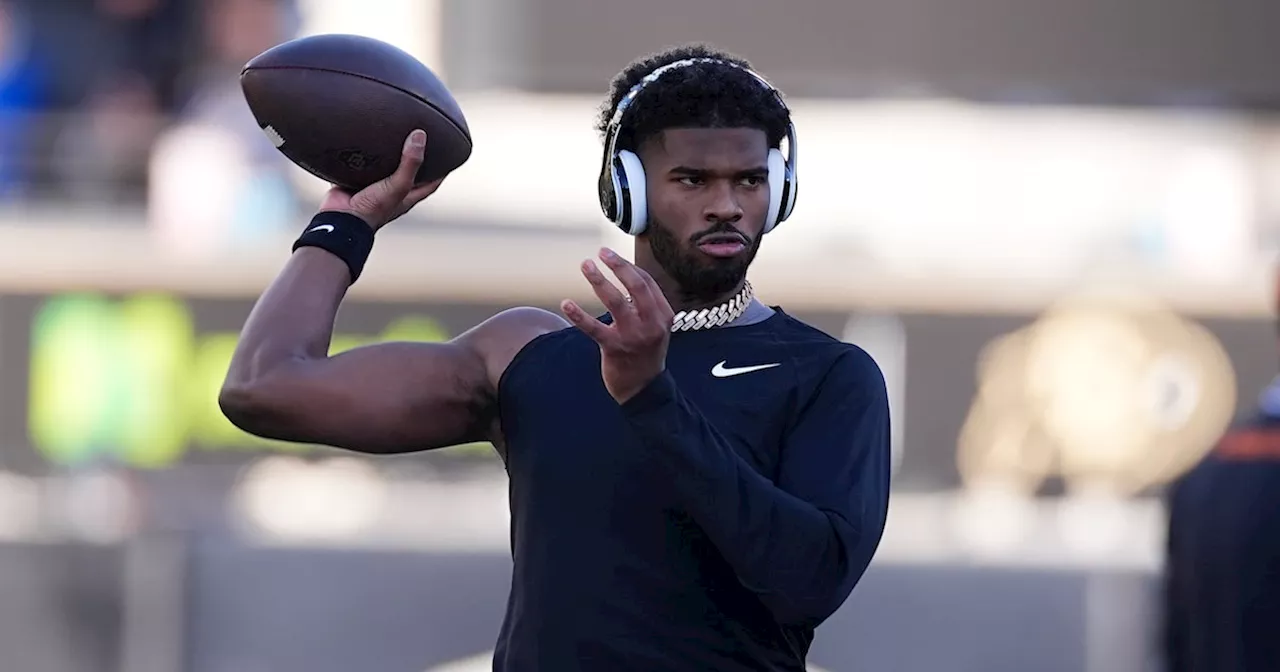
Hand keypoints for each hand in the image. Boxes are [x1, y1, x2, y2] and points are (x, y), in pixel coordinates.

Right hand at [318, 129, 443, 230]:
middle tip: (418, 139)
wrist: (341, 217)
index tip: (448, 156)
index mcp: (407, 196)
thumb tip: (420, 135)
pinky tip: (362, 140)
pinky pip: (360, 165)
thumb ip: (410, 162)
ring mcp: (372, 186)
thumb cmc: (373, 208)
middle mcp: (391, 191)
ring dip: (386, 155)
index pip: (431, 183)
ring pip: (383, 167)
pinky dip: (361, 155)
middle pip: (407, 172)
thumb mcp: (398, 185)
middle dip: (413, 159)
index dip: (441, 171)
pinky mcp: (354, 181)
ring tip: (390, 134)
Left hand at [561, 248, 674, 403]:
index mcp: (664, 315)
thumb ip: (646, 304)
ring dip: (599, 280)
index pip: (647, 283)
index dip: (628, 266)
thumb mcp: (655, 327)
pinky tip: (566, 304)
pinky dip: (578, 315)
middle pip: (636, 286)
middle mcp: (651, 324)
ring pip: (616, 301)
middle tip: (602, 252)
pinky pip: (593, 328)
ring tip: (586, 265)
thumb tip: (626, 274)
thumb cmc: (645, 353)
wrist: (643, 388)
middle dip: (618, 266)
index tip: (611, 257)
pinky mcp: (614, 348)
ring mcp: (633, 336)